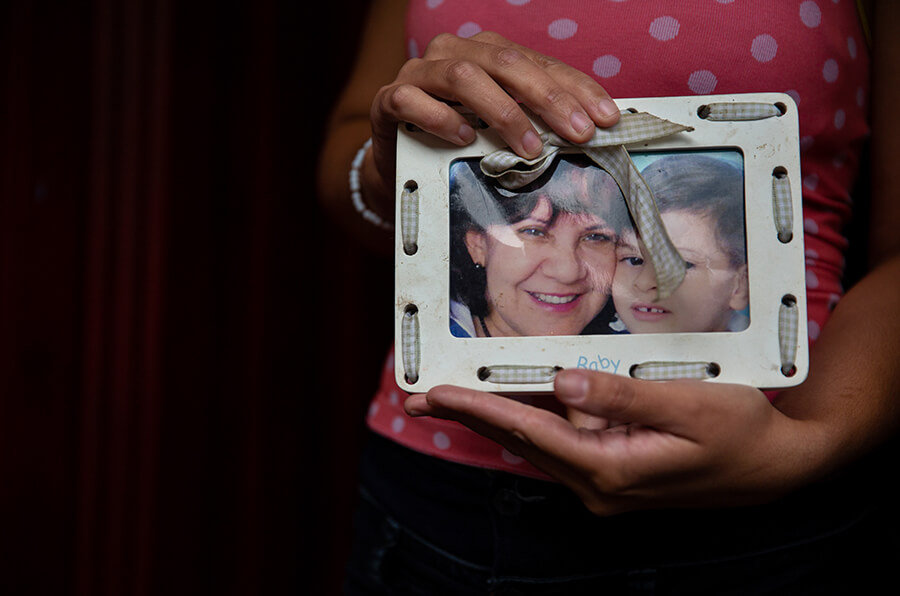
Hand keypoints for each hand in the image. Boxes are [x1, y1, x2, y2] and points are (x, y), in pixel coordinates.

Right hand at [365, 31, 620, 206]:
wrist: (399, 159)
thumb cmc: (455, 140)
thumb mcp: (500, 127)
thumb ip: (534, 120)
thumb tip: (585, 131)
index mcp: (486, 52)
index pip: (538, 64)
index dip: (575, 89)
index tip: (604, 119)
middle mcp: (453, 53)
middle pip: (505, 63)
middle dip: (547, 98)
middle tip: (576, 133)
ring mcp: (419, 73)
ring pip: (463, 76)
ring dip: (502, 112)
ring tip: (528, 147)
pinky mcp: (389, 99)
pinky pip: (412, 100)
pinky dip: (441, 118)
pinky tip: (464, 138)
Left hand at [405, 369, 812, 515]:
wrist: (775, 467)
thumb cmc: (739, 434)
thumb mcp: (687, 406)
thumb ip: (621, 397)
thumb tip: (563, 383)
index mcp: (612, 470)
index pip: (531, 432)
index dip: (480, 409)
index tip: (438, 394)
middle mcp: (599, 484)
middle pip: (523, 440)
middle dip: (472, 414)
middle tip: (423, 396)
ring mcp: (605, 482)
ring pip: (539, 442)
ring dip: (498, 417)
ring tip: (454, 396)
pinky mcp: (614, 471)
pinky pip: (564, 442)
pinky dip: (534, 420)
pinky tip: (515, 400)